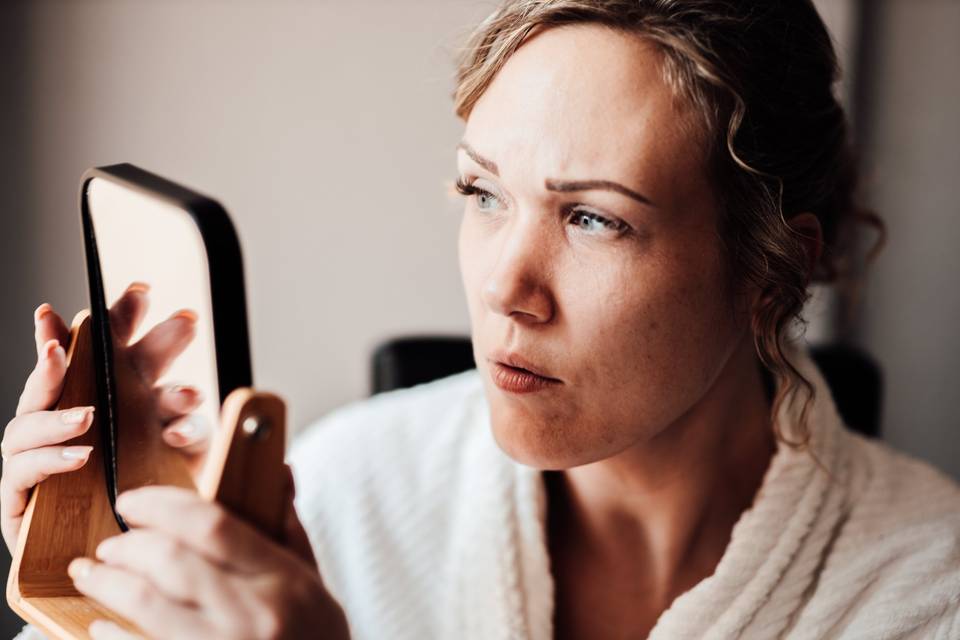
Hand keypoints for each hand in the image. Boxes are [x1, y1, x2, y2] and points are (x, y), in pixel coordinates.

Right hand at [1, 284, 206, 552]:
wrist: (124, 559)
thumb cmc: (152, 499)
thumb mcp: (181, 455)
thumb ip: (183, 424)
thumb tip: (193, 396)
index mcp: (119, 398)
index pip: (118, 350)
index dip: (123, 318)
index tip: (142, 292)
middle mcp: (73, 415)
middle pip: (73, 367)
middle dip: (88, 339)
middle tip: (97, 321)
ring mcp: (40, 450)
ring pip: (35, 412)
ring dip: (57, 403)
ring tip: (90, 413)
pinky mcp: (21, 492)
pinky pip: (24, 469)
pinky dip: (52, 458)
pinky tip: (80, 454)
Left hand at [68, 481, 349, 639]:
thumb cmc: (314, 637)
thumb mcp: (311, 581)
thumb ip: (287, 528)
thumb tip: (279, 469)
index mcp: (282, 578)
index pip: (213, 524)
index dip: (162, 505)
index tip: (133, 500)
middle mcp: (253, 613)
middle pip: (171, 560)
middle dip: (128, 545)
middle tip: (111, 543)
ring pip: (146, 604)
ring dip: (107, 583)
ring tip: (93, 573)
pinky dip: (112, 636)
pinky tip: (101, 624)